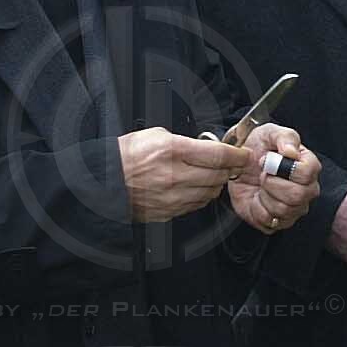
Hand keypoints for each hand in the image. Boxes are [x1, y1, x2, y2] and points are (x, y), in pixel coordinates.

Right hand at [118, 127, 245, 222]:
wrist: (103, 181)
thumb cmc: (124, 156)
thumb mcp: (155, 135)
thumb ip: (183, 141)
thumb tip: (203, 147)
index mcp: (172, 151)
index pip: (218, 154)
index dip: (236, 155)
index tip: (243, 154)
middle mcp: (174, 176)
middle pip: (218, 175)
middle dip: (230, 169)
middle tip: (233, 164)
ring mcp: (172, 197)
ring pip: (210, 193)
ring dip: (216, 184)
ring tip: (213, 174)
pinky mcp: (168, 211)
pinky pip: (195, 206)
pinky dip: (201, 197)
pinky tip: (197, 188)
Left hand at [227, 122, 319, 232]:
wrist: (238, 162)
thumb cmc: (259, 146)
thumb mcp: (271, 132)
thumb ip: (285, 137)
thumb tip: (291, 152)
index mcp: (309, 167)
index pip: (306, 173)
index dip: (282, 168)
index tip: (268, 159)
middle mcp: (307, 190)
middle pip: (297, 196)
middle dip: (272, 183)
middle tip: (262, 174)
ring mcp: (294, 208)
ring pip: (283, 210)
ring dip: (264, 196)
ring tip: (260, 185)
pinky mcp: (277, 222)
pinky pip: (269, 222)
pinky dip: (256, 210)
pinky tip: (256, 198)